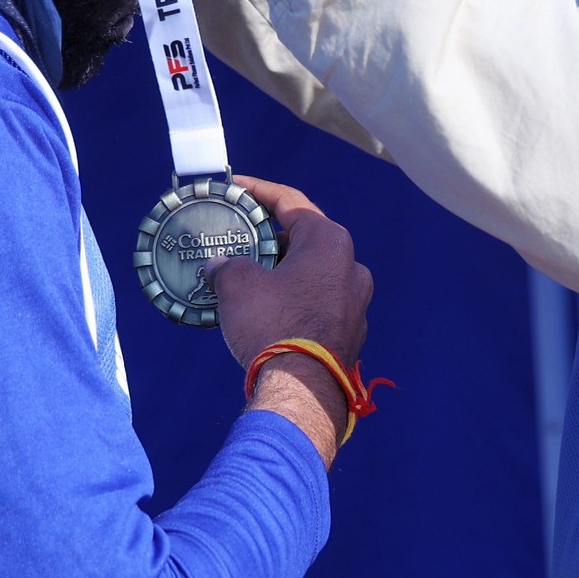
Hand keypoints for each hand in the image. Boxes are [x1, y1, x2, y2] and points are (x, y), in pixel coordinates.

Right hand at [209, 177, 371, 465]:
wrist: (302, 389)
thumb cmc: (273, 324)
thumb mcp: (238, 285)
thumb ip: (228, 265)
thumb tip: (220, 267)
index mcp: (329, 242)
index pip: (290, 201)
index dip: (258, 191)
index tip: (235, 188)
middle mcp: (352, 267)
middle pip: (306, 239)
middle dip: (272, 237)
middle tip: (242, 239)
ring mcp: (358, 303)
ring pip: (314, 275)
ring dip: (285, 272)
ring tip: (252, 278)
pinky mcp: (353, 334)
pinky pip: (320, 305)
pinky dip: (296, 301)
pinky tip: (270, 312)